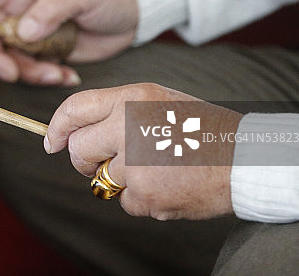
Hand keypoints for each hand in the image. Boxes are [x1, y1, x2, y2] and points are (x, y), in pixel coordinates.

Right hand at [0, 0, 138, 84]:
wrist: (135, 11)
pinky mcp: (45, 52)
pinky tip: (69, 76)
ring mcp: (32, 33)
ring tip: (58, 74)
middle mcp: (20, 9)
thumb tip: (20, 32)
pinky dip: (45, 79)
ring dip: (26, 73)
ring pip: (7, 58)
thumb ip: (51, 8)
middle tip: (14, 74)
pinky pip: (30, 70)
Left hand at [44, 83, 242, 220]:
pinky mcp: (146, 192)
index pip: (75, 108)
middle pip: (79, 149)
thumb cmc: (201, 129)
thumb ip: (117, 111)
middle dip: (85, 161)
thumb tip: (73, 133)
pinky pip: (126, 202)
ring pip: (103, 179)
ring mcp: (136, 161)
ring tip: (157, 168)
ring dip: (122, 181)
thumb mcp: (158, 101)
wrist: (246, 159)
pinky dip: (142, 200)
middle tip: (103, 163)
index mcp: (132, 97)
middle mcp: (129, 125)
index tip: (52, 141)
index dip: (57, 127)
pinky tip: (168, 185)